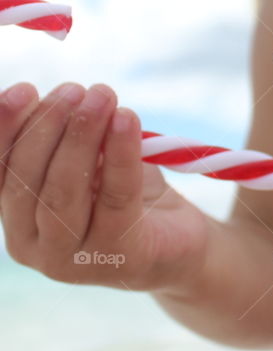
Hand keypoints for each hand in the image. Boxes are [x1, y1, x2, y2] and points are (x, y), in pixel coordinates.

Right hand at [0, 81, 210, 291]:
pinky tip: (126, 118)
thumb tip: (61, 98)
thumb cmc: (124, 193)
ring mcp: (71, 261)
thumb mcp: (89, 160)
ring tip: (102, 95)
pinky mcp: (118, 257)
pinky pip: (116, 197)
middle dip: (49, 125)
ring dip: (81, 134)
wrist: (178, 240)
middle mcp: (32, 246)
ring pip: (64, 191)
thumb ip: (65, 137)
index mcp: (16, 219)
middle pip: (27, 181)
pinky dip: (121, 153)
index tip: (25, 89)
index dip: (6, 129)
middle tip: (77, 89)